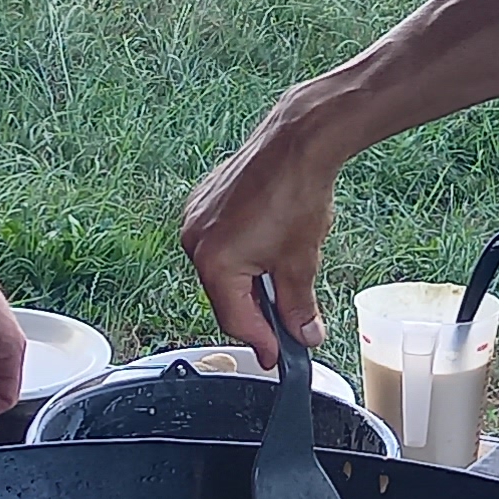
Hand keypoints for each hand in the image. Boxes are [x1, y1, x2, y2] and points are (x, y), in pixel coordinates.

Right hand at [182, 103, 343, 351]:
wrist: (296, 142)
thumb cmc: (297, 195)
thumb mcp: (301, 263)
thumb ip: (298, 308)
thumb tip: (304, 336)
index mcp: (214, 262)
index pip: (235, 320)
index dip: (261, 342)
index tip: (277, 357)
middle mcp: (194, 241)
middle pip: (224, 296)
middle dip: (255, 312)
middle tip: (284, 327)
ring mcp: (196, 218)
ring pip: (222, 269)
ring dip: (248, 283)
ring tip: (281, 282)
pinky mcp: (204, 201)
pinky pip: (219, 242)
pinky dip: (241, 254)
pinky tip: (268, 249)